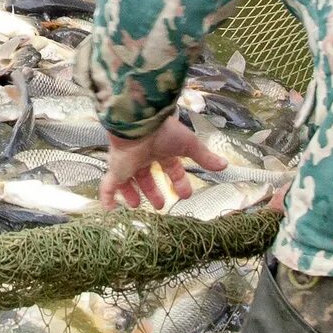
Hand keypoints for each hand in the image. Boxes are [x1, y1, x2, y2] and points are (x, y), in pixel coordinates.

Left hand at [100, 116, 227, 208]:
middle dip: (153, 190)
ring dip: (133, 194)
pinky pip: (109, 185)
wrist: (140, 124)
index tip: (185, 194)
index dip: (178, 181)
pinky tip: (108, 208)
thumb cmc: (165, 132)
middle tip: (160, 206)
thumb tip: (224, 165)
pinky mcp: (116, 169)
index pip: (171, 168)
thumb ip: (205, 157)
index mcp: (162, 149)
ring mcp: (128, 163)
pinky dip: (107, 197)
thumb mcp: (189, 145)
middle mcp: (144, 156)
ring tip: (136, 207)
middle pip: (148, 176)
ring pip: (129, 181)